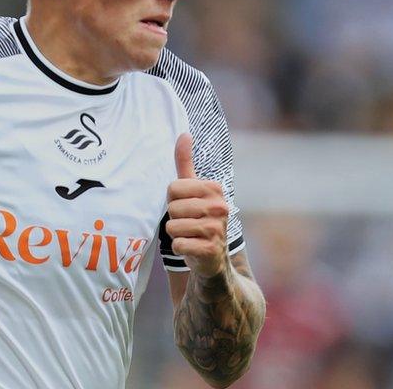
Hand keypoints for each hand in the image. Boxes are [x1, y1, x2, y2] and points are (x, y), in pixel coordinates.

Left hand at [166, 132, 229, 278]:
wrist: (213, 258)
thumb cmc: (198, 220)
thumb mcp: (193, 190)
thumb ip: (186, 163)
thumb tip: (184, 133)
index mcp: (214, 189)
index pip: (172, 188)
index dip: (173, 200)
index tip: (186, 207)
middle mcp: (220, 207)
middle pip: (172, 208)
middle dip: (174, 218)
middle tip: (189, 224)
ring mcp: (217, 229)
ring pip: (173, 227)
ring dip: (176, 234)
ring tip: (191, 236)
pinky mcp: (211, 250)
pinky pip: (178, 244)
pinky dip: (180, 249)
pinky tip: (192, 249)